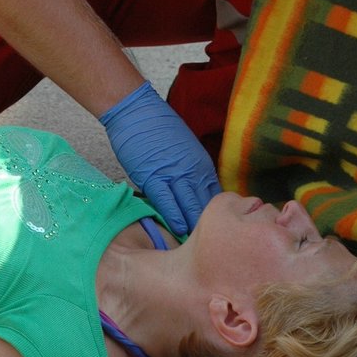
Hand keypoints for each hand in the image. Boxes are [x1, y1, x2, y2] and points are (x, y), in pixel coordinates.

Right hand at [100, 82, 220, 233]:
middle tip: (213, 245)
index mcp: (202, 165)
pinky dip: (174, 215)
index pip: (214, 197)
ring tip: (198, 245)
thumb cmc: (159, 128)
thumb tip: (197, 193)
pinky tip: (180, 228)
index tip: (218, 232)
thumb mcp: (186, 150)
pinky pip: (167, 200)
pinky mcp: (153, 176)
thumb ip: (193, 172)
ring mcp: (174, 173)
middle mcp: (193, 170)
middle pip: (206, 204)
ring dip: (194, 225)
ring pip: (190, 204)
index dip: (217, 216)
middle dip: (210, 225)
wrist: (137, 111)